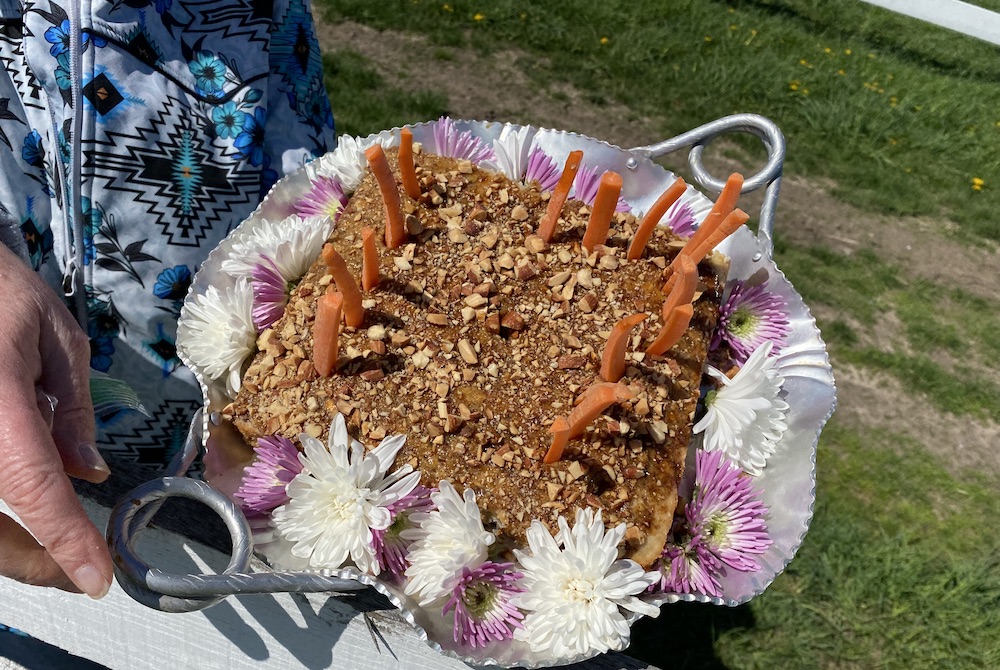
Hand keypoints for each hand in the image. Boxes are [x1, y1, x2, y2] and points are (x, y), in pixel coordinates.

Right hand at [0, 244, 112, 597]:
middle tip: (81, 570)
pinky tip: (16, 518)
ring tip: (51, 549)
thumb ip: (69, 409)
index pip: (30, 484)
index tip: (97, 578)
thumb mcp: (52, 336)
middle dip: (33, 562)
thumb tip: (87, 471)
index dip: (63, 540)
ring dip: (6, 549)